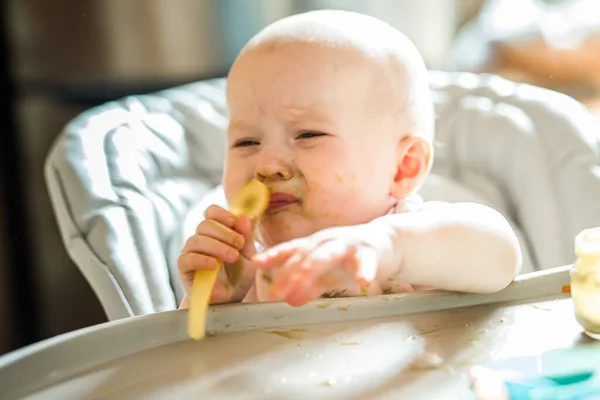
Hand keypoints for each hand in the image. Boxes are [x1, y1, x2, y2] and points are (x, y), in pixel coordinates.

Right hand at [177, 205, 257, 304]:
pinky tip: (213, 264)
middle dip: (224, 233)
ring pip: (195, 240)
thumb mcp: (249, 256)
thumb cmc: (239, 276)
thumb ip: (247, 237)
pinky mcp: (184, 269)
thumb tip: (244, 216)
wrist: (230, 300)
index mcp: (217, 231)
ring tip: (232, 256)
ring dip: (216, 246)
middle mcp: (202, 239)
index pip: (211, 213)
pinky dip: (201, 259)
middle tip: (239, 245)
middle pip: (204, 224)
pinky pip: (186, 258)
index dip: (221, 214)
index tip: (234, 222)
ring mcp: (191, 252)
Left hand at [253, 224, 384, 305]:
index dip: (273, 255)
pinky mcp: (369, 251)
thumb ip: (309, 285)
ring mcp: (347, 244)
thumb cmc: (351, 257)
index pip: (290, 249)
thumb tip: (289, 300)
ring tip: (302, 276)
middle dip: (289, 272)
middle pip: (304, 255)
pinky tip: (361, 282)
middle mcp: (327, 242)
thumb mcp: (327, 272)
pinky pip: (365, 262)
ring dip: (314, 265)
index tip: (256, 263)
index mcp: (314, 245)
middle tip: (276, 291)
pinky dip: (363, 270)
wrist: (386, 242)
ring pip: (327, 254)